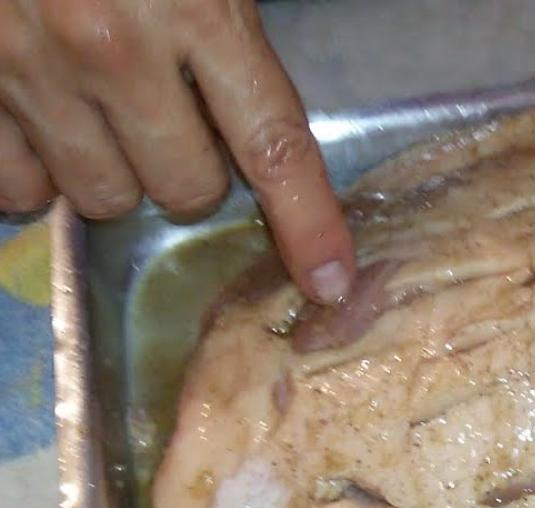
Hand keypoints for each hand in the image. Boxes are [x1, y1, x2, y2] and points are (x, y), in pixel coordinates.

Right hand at [0, 0, 353, 302]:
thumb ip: (228, 16)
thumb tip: (258, 86)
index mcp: (196, 8)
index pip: (274, 147)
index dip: (309, 224)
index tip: (331, 282)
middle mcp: (112, 51)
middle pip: (185, 189)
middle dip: (192, 168)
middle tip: (175, 115)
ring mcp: (28, 72)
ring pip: (100, 197)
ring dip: (114, 171)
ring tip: (102, 112)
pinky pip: (13, 188)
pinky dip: (34, 172)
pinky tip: (41, 123)